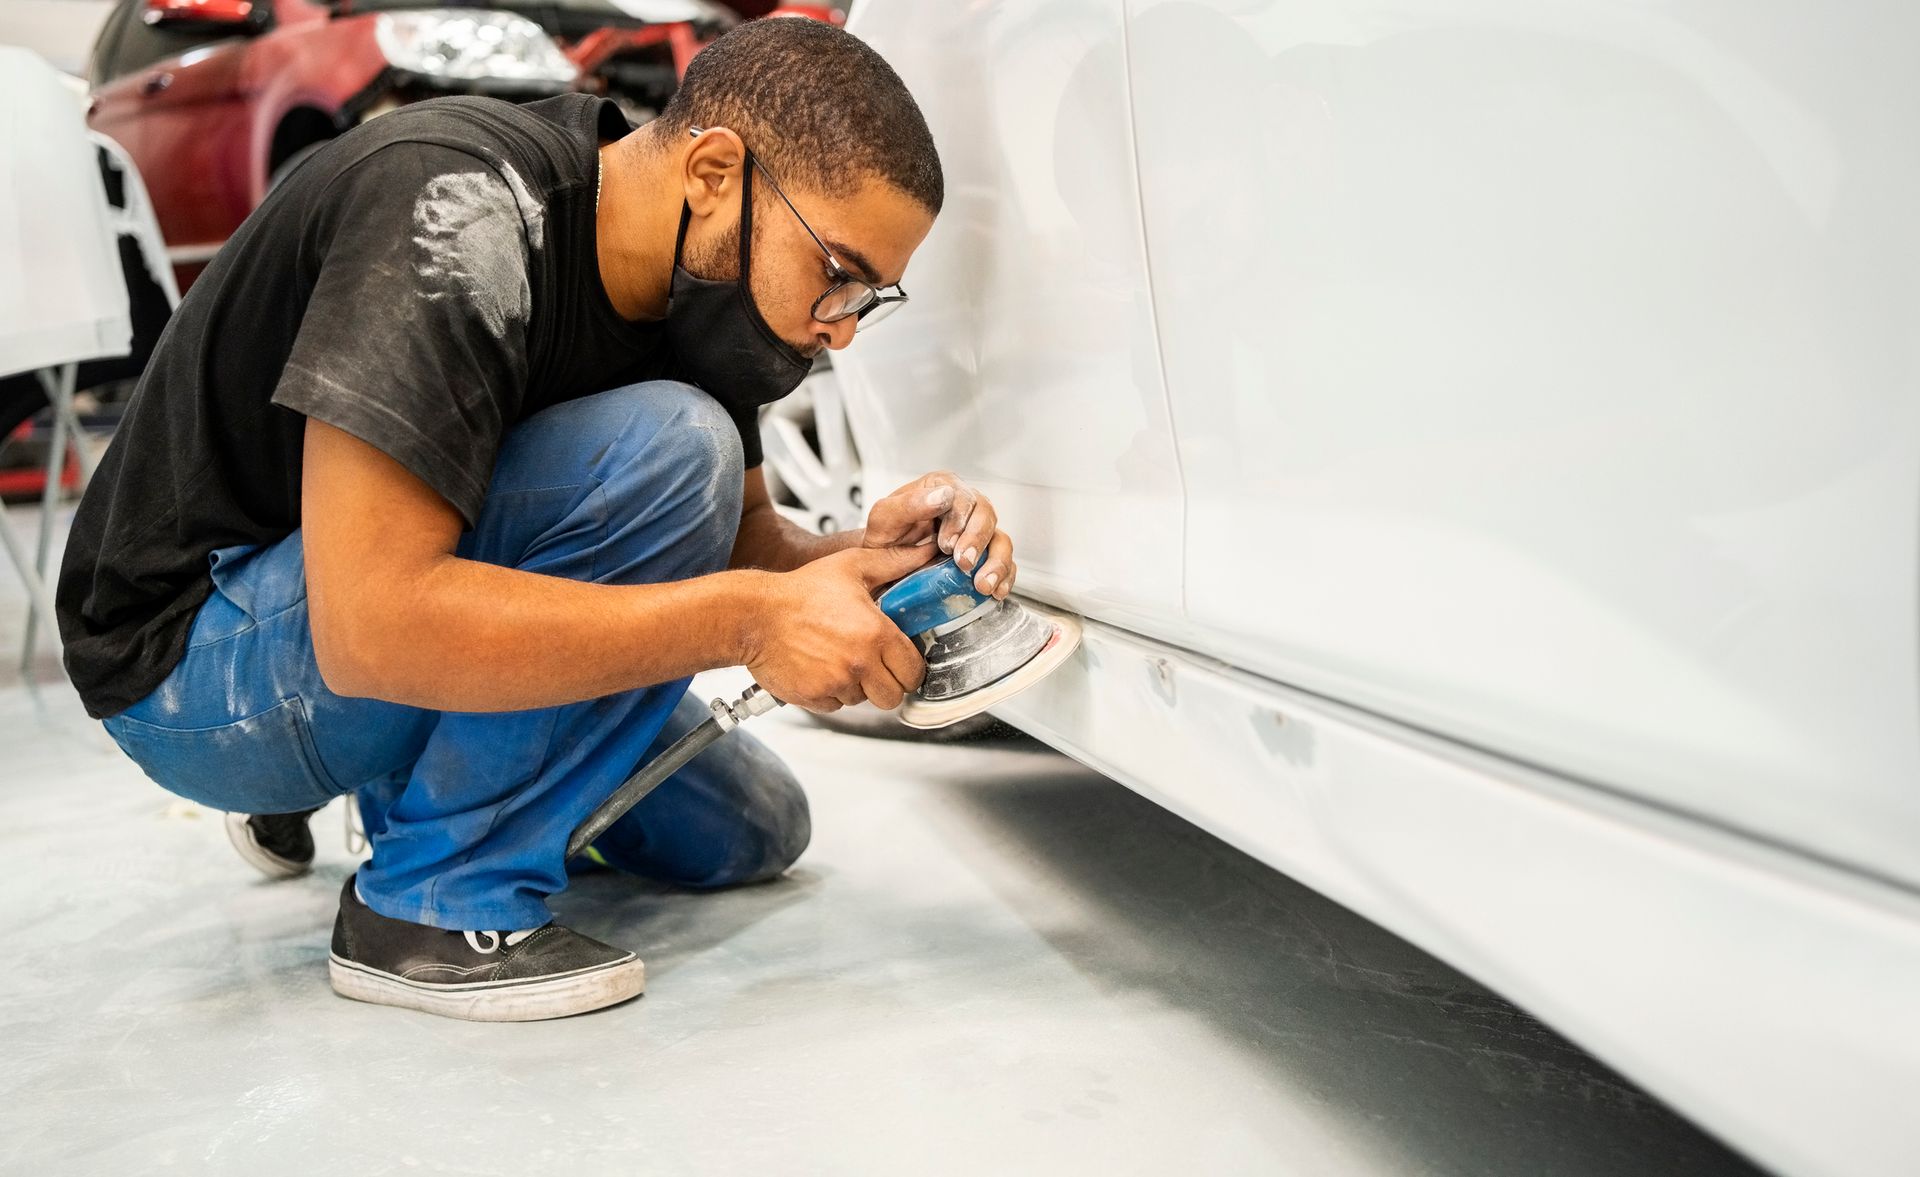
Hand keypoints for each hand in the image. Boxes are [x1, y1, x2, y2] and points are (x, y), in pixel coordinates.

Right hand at [744, 545, 933, 711]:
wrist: (753, 615)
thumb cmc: (799, 591)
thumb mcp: (851, 566)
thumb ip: (893, 562)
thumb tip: (924, 552)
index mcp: (875, 634)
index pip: (913, 671)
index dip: (910, 668)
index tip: (902, 662)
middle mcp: (859, 663)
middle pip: (893, 696)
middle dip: (887, 683)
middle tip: (874, 666)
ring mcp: (836, 683)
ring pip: (863, 701)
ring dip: (858, 687)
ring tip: (841, 660)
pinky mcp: (814, 697)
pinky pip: (835, 706)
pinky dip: (831, 693)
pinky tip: (821, 669)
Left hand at [861, 471, 1018, 600]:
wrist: (883, 566)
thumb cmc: (884, 538)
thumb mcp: (885, 519)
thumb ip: (910, 504)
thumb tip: (943, 495)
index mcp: (942, 488)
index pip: (962, 496)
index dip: (959, 520)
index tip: (946, 544)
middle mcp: (965, 507)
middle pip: (986, 516)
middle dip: (977, 541)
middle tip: (963, 563)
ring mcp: (977, 533)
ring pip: (1000, 540)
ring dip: (996, 563)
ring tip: (982, 584)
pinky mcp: (984, 558)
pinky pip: (1006, 565)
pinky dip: (1004, 579)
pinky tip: (995, 592)